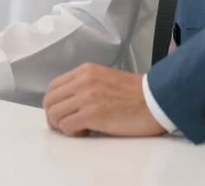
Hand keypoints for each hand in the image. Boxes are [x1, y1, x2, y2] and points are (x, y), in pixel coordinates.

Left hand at [43, 64, 165, 136]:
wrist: (155, 100)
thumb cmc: (135, 94)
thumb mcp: (105, 78)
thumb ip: (86, 84)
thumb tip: (71, 101)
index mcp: (85, 70)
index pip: (53, 86)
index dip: (53, 104)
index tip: (62, 114)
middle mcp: (82, 80)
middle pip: (50, 100)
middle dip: (54, 117)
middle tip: (67, 125)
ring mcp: (86, 96)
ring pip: (55, 114)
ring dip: (62, 126)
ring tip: (79, 128)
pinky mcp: (92, 113)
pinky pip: (66, 126)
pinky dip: (72, 132)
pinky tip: (86, 131)